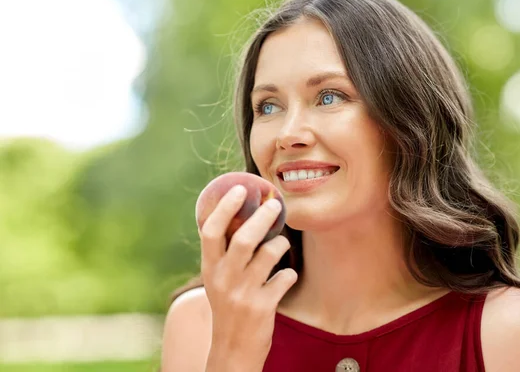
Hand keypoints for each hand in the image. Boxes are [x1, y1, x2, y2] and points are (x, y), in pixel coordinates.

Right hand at [199, 185, 297, 370]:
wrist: (232, 350)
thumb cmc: (228, 307)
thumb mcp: (218, 281)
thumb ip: (225, 255)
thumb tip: (243, 217)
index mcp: (210, 268)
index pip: (211, 231)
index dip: (225, 207)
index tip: (240, 190)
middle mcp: (224, 279)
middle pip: (244, 239)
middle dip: (262, 217)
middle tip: (275, 205)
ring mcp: (243, 294)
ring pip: (268, 254)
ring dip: (281, 244)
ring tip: (282, 243)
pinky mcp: (263, 307)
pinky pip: (284, 277)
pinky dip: (289, 273)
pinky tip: (286, 276)